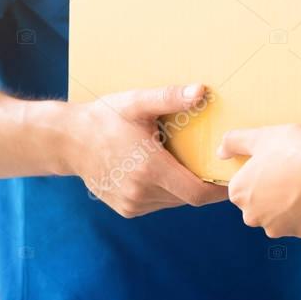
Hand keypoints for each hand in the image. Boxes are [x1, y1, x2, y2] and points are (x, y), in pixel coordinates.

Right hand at [62, 84, 226, 217]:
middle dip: (204, 184)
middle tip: (216, 165)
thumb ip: (170, 97)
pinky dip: (167, 191)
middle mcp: (141, 192)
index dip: (218, 190)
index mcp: (150, 169)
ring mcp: (132, 203)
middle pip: (188, 197)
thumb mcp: (137, 103)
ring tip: (192, 165)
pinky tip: (165, 170)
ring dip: (185, 187)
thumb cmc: (105, 117)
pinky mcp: (126, 208)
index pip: (196, 193)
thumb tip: (201, 91)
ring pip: (173, 201)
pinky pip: (158, 203)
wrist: (68, 140)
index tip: (232, 178)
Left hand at [218, 124, 300, 237]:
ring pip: (279, 213)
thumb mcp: (263, 136)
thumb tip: (220, 151)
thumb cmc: (295, 152)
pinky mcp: (300, 233)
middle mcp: (252, 216)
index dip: (258, 171)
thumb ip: (235, 141)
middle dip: (271, 190)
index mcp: (239, 193)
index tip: (274, 162)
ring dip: (288, 202)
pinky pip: (300, 220)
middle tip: (290, 171)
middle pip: (258, 201)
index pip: (242, 183)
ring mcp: (276, 227)